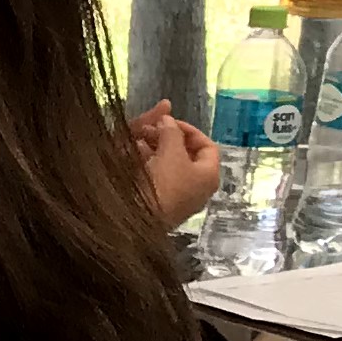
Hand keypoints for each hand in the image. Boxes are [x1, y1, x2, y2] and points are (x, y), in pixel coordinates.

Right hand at [127, 101, 221, 225]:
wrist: (140, 221)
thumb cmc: (163, 184)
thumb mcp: (170, 151)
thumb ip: (170, 131)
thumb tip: (167, 119)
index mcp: (209, 174)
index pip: (206, 145)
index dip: (188, 129)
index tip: (167, 121)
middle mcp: (199, 187)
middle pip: (187, 156)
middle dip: (167, 139)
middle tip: (148, 130)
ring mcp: (180, 198)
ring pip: (170, 167)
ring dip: (154, 150)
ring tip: (136, 141)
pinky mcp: (161, 205)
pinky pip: (158, 179)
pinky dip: (148, 165)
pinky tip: (132, 158)